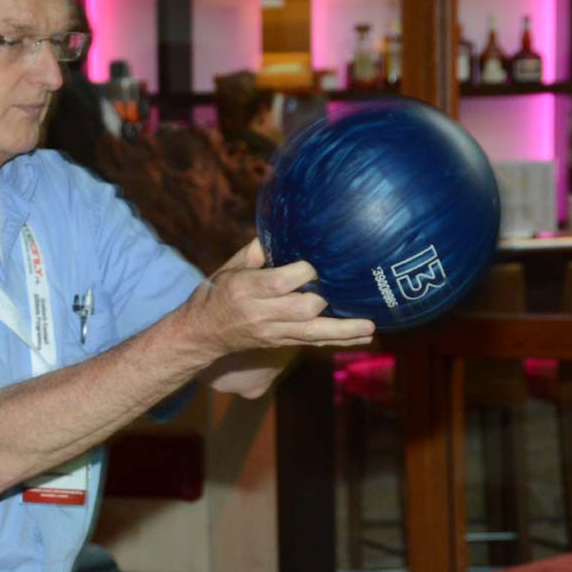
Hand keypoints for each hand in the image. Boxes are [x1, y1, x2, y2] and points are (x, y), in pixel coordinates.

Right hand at [186, 239, 373, 395]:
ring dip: (344, 329)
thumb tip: (284, 229)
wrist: (200, 333)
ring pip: (312, 332)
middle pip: (302, 309)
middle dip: (326, 299)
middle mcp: (259, 312)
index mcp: (245, 287)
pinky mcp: (279, 343)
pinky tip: (362, 337)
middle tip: (344, 286)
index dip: (304, 273)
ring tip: (370, 325)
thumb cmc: (215, 293)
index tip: (319, 262)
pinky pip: (313, 342)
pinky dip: (339, 340)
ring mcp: (271, 331)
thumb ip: (256, 251)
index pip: (280, 282)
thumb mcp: (229, 267)